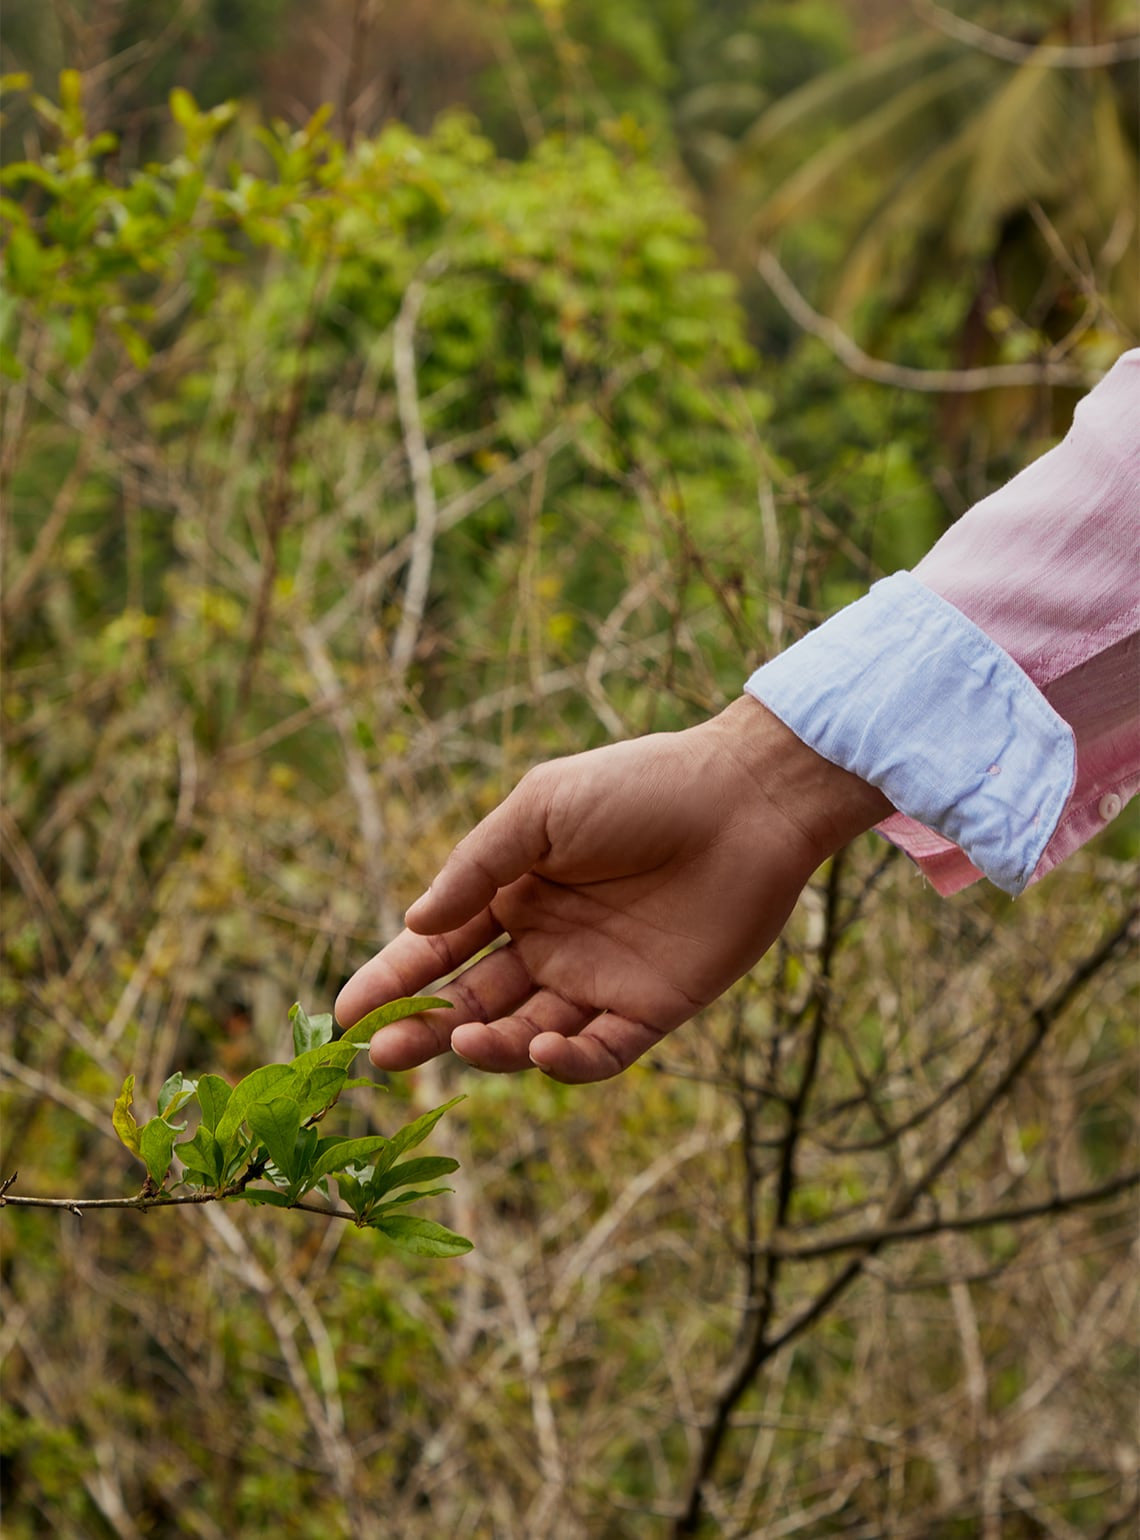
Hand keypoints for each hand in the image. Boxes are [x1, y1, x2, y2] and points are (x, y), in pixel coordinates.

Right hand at [335, 697, 889, 1082]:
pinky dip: (565, 1063)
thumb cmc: (640, 788)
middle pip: (472, 1004)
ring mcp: (597, 982)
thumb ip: (476, 868)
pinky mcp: (651, 1010)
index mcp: (514, 894)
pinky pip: (599, 1054)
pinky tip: (540, 1049)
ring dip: (489, 1048)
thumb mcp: (541, 810)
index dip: (391, 981)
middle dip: (423, 1031)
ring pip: (526, 1036)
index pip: (438, 949)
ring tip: (464, 1042)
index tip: (344, 1013)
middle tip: (382, 1056)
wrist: (745, 800)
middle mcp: (548, 945)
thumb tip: (413, 921)